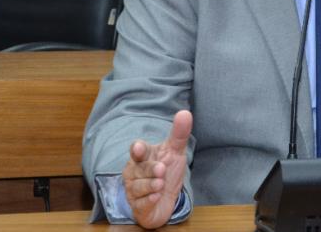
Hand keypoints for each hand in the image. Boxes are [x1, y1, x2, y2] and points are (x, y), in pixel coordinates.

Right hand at [122, 110, 192, 228]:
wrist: (165, 200)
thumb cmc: (166, 171)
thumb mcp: (175, 152)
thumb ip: (179, 134)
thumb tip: (185, 112)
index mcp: (142, 156)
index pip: (137, 150)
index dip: (138, 149)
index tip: (139, 148)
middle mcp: (135, 172)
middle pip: (139, 169)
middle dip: (149, 169)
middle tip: (161, 169)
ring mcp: (134, 190)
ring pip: (137, 187)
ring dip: (149, 185)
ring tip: (160, 184)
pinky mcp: (139, 207)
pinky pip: (140, 204)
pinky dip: (148, 201)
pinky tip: (156, 197)